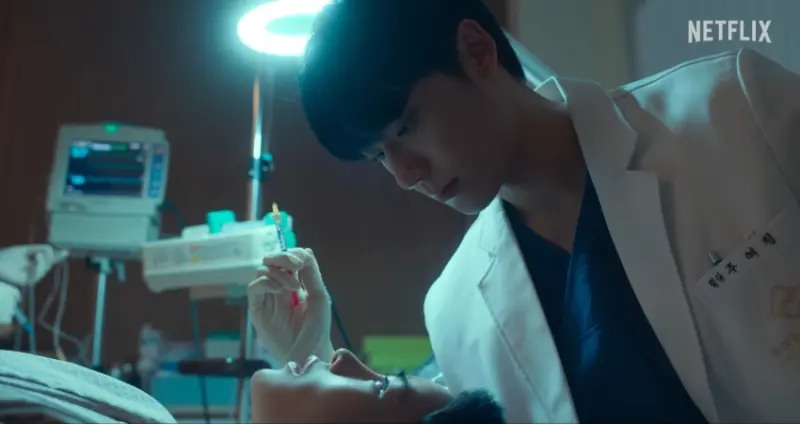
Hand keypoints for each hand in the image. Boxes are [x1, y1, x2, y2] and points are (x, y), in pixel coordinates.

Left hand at [0, 244, 67, 286]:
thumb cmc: (4, 258)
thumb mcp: (22, 250)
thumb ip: (37, 248)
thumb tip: (50, 249)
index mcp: (31, 260)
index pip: (47, 258)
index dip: (56, 255)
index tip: (66, 252)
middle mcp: (33, 268)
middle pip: (48, 262)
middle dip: (51, 256)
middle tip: (49, 251)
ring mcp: (31, 275)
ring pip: (44, 267)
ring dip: (44, 260)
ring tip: (39, 254)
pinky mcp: (28, 281)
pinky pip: (37, 273)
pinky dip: (39, 265)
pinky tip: (38, 256)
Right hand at [247, 248, 333, 365]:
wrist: (309, 354)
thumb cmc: (317, 328)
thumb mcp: (319, 297)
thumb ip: (311, 274)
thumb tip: (305, 251)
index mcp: (295, 284)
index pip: (288, 259)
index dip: (293, 254)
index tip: (302, 263)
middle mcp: (279, 288)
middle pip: (272, 260)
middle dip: (283, 257)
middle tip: (296, 265)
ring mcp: (267, 298)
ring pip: (262, 271)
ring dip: (279, 273)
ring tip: (293, 288)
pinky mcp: (258, 310)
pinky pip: (253, 288)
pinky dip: (265, 283)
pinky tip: (279, 290)